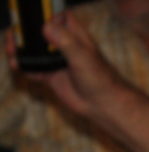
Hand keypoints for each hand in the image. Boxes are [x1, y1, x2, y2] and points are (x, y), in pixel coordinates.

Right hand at [11, 11, 129, 118]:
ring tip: (11, 50)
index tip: (36, 21)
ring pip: (34, 50)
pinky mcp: (52, 76)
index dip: (48, 16)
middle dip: (26, 32)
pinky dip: (24, 67)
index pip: (60, 18)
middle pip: (41, 32)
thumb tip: (46, 27)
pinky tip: (18, 66)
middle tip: (15, 36)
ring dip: (21, 49)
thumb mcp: (83, 57)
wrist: (104, 105)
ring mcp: (57, 61)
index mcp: (76, 36)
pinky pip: (33, 68)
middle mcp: (65, 46)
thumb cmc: (100, 79)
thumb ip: (66, 41)